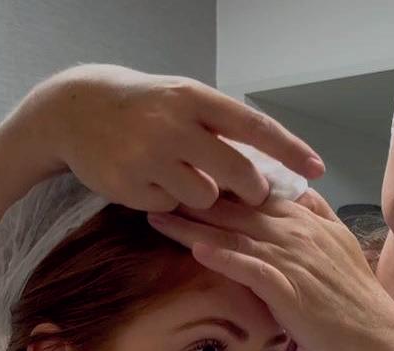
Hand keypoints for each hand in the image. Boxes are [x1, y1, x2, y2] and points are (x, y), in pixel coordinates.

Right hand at [41, 64, 324, 211]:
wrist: (77, 111)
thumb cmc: (144, 108)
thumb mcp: (183, 102)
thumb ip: (220, 129)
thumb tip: (268, 165)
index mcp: (195, 99)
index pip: (254, 127)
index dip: (288, 150)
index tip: (317, 168)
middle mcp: (175, 126)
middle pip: (235, 172)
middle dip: (251, 190)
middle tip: (254, 194)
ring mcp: (150, 156)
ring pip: (203, 196)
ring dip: (203, 196)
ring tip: (182, 177)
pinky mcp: (129, 185)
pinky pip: (169, 208)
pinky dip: (168, 202)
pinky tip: (151, 183)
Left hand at [146, 189, 393, 350]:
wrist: (377, 336)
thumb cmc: (354, 299)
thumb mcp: (340, 245)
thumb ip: (320, 216)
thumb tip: (302, 193)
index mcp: (307, 221)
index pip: (255, 194)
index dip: (219, 186)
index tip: (185, 179)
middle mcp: (297, 233)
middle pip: (237, 210)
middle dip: (194, 200)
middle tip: (155, 189)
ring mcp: (293, 260)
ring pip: (236, 235)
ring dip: (194, 225)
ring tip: (158, 216)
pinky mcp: (289, 289)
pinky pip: (250, 268)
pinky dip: (224, 257)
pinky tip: (196, 250)